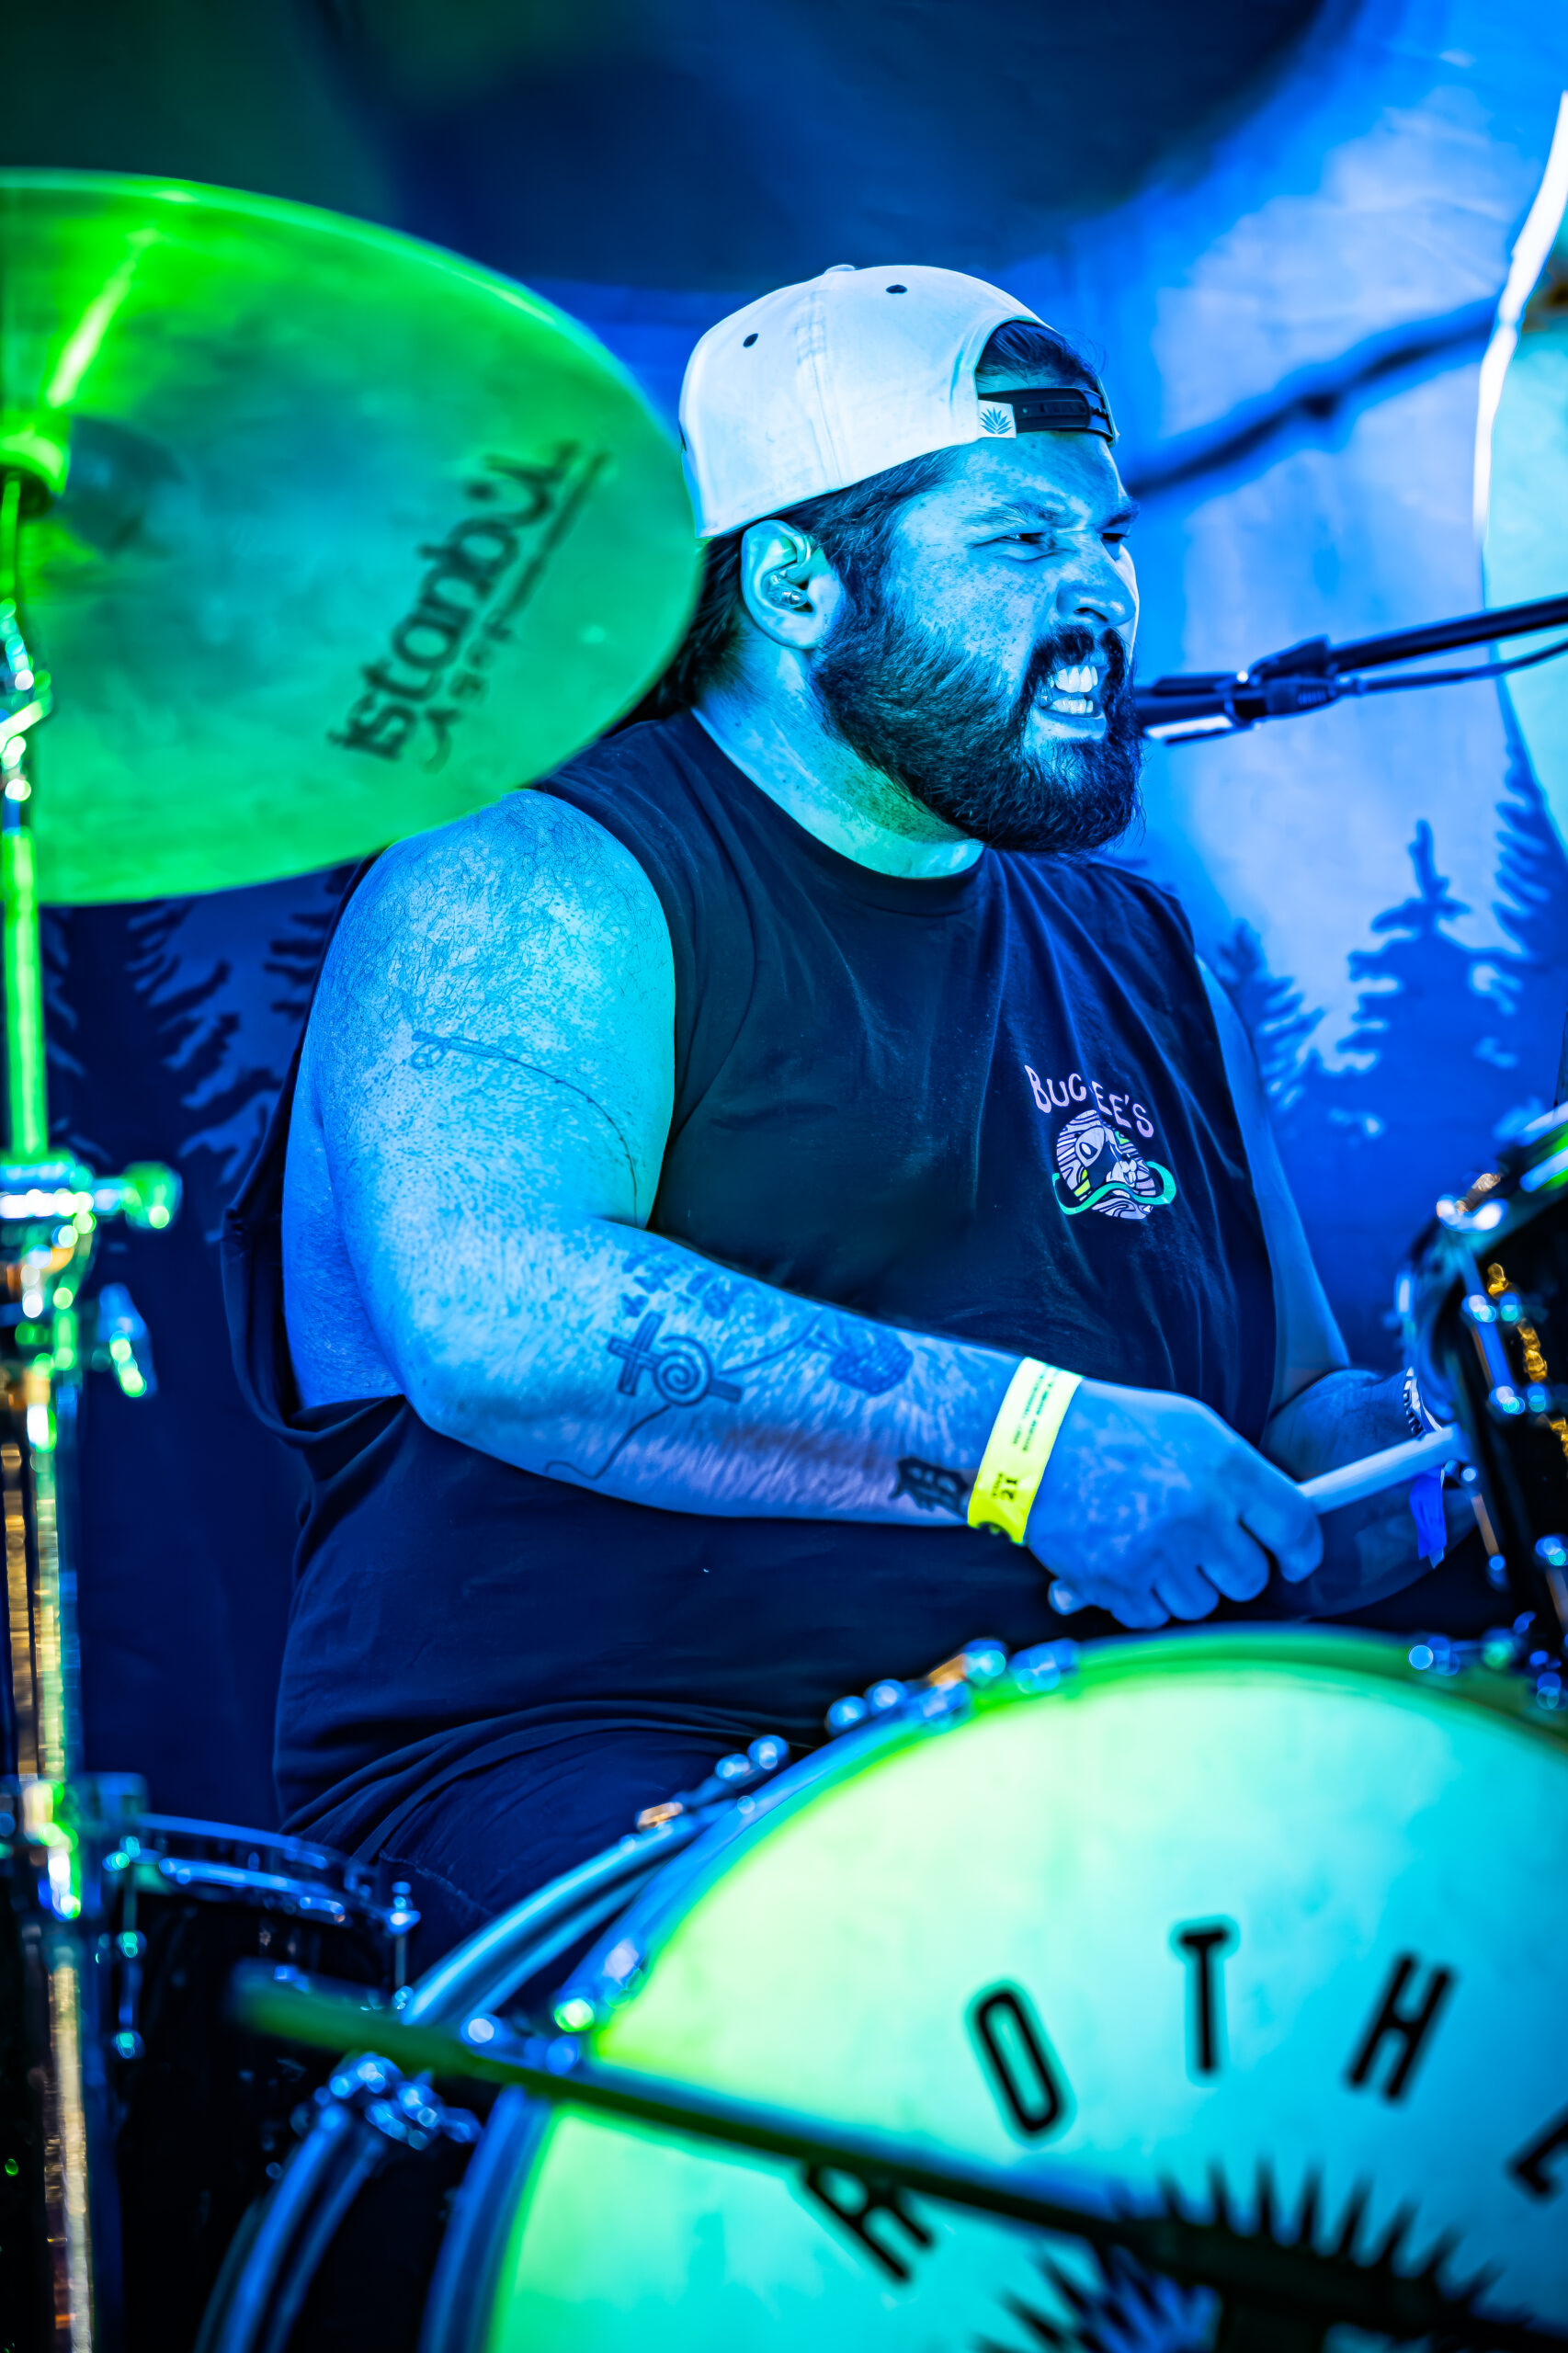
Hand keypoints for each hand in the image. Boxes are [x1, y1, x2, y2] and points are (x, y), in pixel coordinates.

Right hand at [1025, 1379, 1322, 1628]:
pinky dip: (1145, 1597)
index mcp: (1223, 1467)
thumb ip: (1240, 1474)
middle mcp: (1196, 1513)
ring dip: (1187, 1583)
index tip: (1295, 1560)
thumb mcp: (1190, 1427)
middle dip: (1234, 1568)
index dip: (1302, 1551)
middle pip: (1249, 1577)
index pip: (1294, 1526)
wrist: (1031, 1444)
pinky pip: (1156, 1615)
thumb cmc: (1114, 1429)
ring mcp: (1156, 1553)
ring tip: (1156, 1545)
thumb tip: (1284, 1522)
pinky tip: (1127, 1560)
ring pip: (1202, 1602)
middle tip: (1207, 1547)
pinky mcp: (1117, 1583)